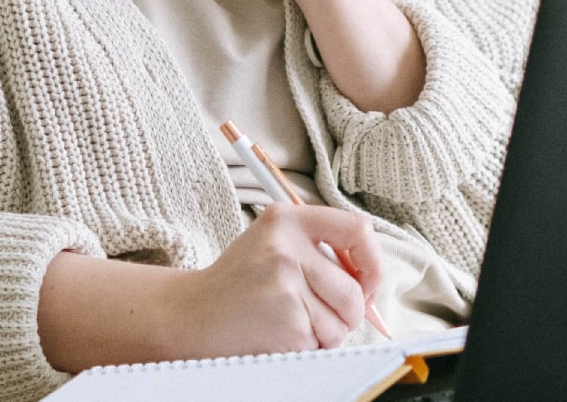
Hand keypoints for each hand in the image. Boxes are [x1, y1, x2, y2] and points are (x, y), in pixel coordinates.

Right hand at [162, 204, 385, 358]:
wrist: (193, 315)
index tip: (366, 281)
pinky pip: (324, 342)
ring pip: (344, 321)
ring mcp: (286, 283)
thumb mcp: (272, 245)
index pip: (357, 229)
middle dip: (347, 313)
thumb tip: (371, 278)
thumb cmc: (239, 284)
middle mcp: (286, 246)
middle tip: (316, 313)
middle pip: (355, 289)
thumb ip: (318, 250)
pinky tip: (280, 334)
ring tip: (291, 321)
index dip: (372, 262)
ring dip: (326, 333)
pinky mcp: (288, 320)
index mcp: (286, 220)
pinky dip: (309, 347)